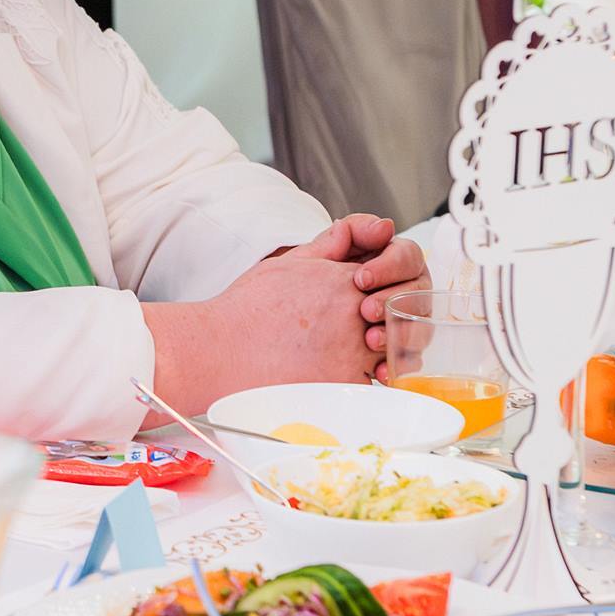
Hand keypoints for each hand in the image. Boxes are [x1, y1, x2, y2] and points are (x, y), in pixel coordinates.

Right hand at [145, 251, 376, 406]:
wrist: (220, 349)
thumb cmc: (248, 309)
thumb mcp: (290, 261)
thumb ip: (332, 243)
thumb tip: (368, 229)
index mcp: (343, 281)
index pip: (389, 282)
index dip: (381, 295)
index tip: (365, 308)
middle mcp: (354, 313)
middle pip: (394, 319)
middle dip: (385, 327)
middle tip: (364, 336)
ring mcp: (352, 350)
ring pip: (390, 354)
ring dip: (380, 358)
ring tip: (354, 359)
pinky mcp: (345, 384)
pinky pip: (374, 386)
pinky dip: (367, 385)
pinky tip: (344, 380)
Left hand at [284, 213, 426, 363]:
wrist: (292, 322)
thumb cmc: (311, 282)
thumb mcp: (320, 255)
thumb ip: (349, 234)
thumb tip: (383, 226)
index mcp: (392, 259)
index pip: (407, 256)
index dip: (389, 266)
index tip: (361, 278)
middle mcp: (407, 288)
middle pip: (419, 291)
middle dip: (393, 301)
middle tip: (365, 310)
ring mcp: (407, 321)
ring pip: (421, 326)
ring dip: (398, 334)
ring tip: (369, 340)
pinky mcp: (402, 351)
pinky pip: (411, 359)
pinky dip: (397, 365)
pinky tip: (379, 370)